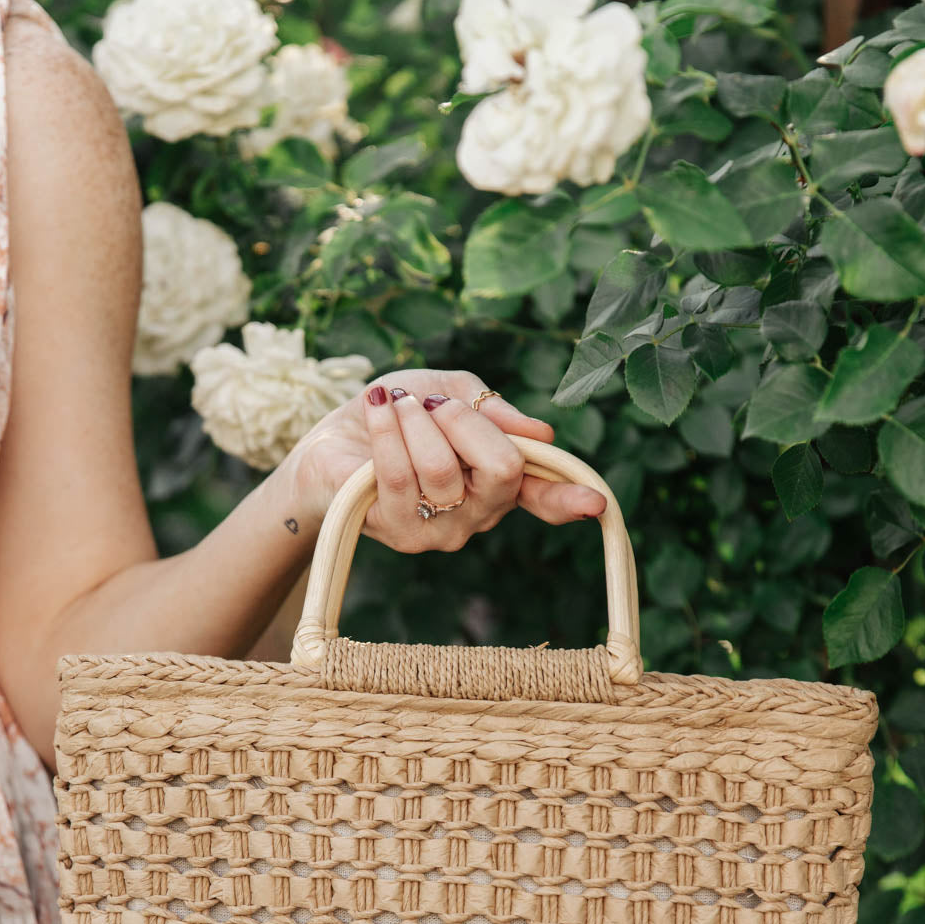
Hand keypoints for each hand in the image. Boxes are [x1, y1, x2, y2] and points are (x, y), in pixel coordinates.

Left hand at [284, 368, 606, 550]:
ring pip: (445, 469)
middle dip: (465, 421)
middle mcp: (477, 514)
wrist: (329, 439)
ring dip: (417, 419)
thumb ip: (488, 408)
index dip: (569, 498)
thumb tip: (542, 430)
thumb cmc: (395, 413)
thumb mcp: (446, 391)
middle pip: (502, 469)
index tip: (595, 502)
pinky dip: (389, 428)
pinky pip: (402, 474)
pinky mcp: (398, 532)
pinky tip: (378, 409)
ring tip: (395, 405)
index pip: (541, 496)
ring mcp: (439, 529)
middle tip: (432, 404)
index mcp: (498, 480)